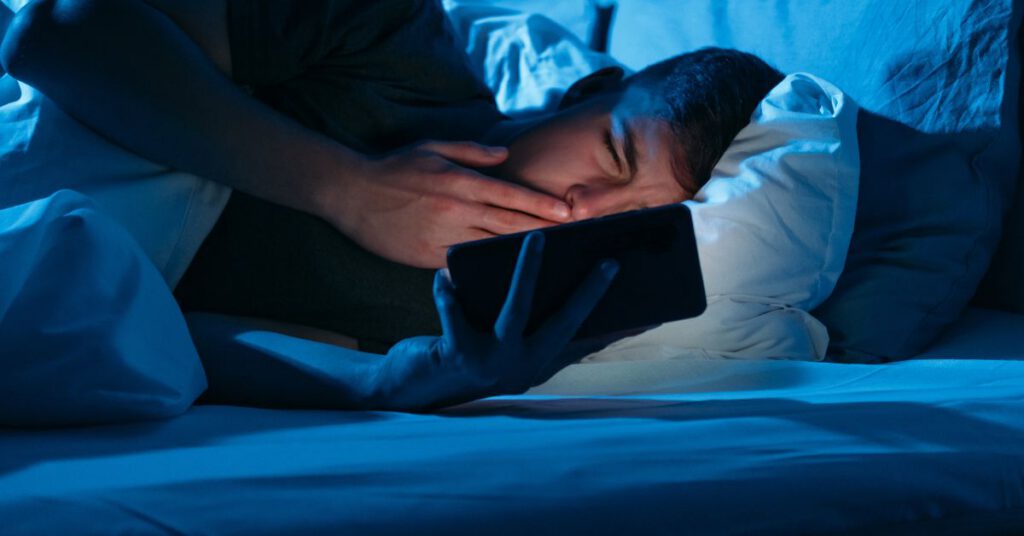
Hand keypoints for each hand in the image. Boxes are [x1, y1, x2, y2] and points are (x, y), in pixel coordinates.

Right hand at [326, 141, 572, 267]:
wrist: (350, 194)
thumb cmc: (393, 168)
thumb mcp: (432, 147)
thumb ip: (471, 151)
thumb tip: (504, 156)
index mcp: (460, 182)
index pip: (511, 195)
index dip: (543, 205)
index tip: (569, 213)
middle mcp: (456, 211)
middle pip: (510, 225)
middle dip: (544, 233)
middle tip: (575, 239)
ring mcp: (443, 237)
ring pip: (492, 248)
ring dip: (522, 255)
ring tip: (552, 261)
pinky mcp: (428, 257)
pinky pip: (466, 265)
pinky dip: (488, 269)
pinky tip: (509, 277)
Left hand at [378, 232, 618, 410]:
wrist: (409, 389)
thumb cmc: (455, 354)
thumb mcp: (493, 342)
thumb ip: (518, 321)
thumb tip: (544, 277)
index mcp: (531, 365)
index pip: (578, 339)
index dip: (609, 324)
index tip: (644, 308)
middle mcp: (518, 368)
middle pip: (561, 325)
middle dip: (587, 293)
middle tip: (610, 262)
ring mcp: (491, 365)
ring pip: (516, 312)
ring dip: (527, 273)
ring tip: (536, 239)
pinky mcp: (458, 358)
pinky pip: (454, 315)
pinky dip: (447, 293)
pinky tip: (443, 275)